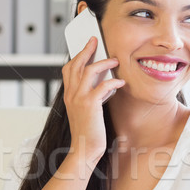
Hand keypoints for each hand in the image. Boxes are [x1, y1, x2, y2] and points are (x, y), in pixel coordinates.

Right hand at [62, 37, 124, 163]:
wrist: (84, 150)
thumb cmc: (87, 133)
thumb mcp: (84, 112)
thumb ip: (89, 97)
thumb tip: (103, 84)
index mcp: (69, 96)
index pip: (68, 69)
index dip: (77, 56)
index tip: (87, 47)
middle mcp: (71, 95)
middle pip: (77, 64)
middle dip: (87, 49)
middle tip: (96, 40)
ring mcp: (79, 99)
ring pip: (89, 70)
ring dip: (104, 63)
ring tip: (115, 61)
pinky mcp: (90, 105)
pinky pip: (102, 86)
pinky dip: (113, 81)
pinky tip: (121, 82)